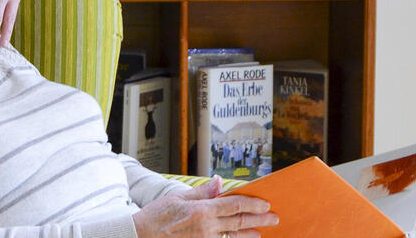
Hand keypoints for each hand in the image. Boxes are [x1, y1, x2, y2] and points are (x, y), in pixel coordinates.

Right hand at [133, 177, 277, 237]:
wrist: (141, 236)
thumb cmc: (156, 216)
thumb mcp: (178, 197)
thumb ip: (202, 192)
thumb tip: (219, 182)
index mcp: (202, 211)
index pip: (235, 206)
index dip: (253, 204)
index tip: (265, 203)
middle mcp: (207, 228)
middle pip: (239, 223)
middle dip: (259, 219)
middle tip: (274, 217)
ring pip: (234, 237)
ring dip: (250, 234)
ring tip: (260, 232)